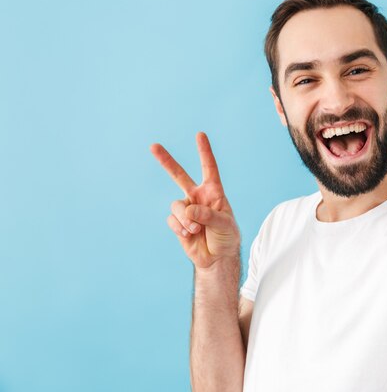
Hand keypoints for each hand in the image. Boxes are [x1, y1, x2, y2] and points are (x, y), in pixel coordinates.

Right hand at [150, 132, 239, 267]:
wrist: (217, 257)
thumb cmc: (226, 237)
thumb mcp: (225, 224)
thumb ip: (208, 215)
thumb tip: (189, 210)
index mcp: (213, 192)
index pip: (209, 168)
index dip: (204, 152)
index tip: (200, 135)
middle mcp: (197, 197)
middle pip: (179, 175)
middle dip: (166, 161)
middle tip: (153, 146)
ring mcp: (186, 209)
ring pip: (177, 206)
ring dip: (187, 219)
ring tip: (197, 230)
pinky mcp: (177, 222)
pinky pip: (173, 220)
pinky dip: (181, 228)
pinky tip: (190, 235)